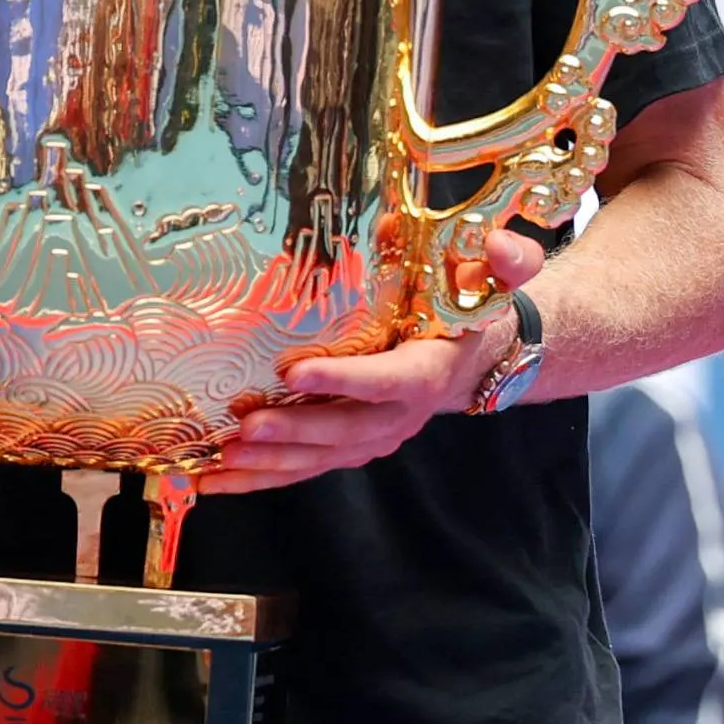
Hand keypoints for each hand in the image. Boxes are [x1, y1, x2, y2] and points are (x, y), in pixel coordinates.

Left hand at [194, 229, 545, 496]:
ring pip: (323, 459)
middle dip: (295, 432)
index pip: (391, 380)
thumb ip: (506, 260)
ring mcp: (376, 437)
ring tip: (223, 460)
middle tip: (246, 427)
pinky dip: (262, 478)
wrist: (472, 354)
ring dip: (272, 464)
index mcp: (430, 367)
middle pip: (348, 430)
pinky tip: (216, 480)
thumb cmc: (469, 305)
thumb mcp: (493, 276)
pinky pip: (306, 468)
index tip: (294, 372)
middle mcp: (403, 413)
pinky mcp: (351, 448)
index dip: (346, 381)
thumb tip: (500, 244)